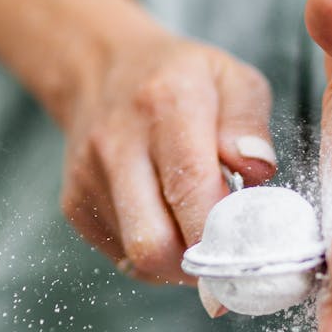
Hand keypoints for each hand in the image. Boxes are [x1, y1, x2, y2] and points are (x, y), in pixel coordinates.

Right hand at [60, 24, 275, 284]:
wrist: (100, 71)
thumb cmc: (179, 80)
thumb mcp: (231, 78)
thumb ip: (249, 124)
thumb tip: (257, 171)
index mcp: (165, 103)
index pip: (191, 188)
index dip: (223, 231)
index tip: (249, 242)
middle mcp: (117, 144)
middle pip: (154, 242)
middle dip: (197, 259)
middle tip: (224, 246)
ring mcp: (88, 179)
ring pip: (140, 259)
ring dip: (179, 260)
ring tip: (197, 228)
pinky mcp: (75, 207)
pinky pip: (125, 258)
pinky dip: (155, 256)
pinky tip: (167, 223)